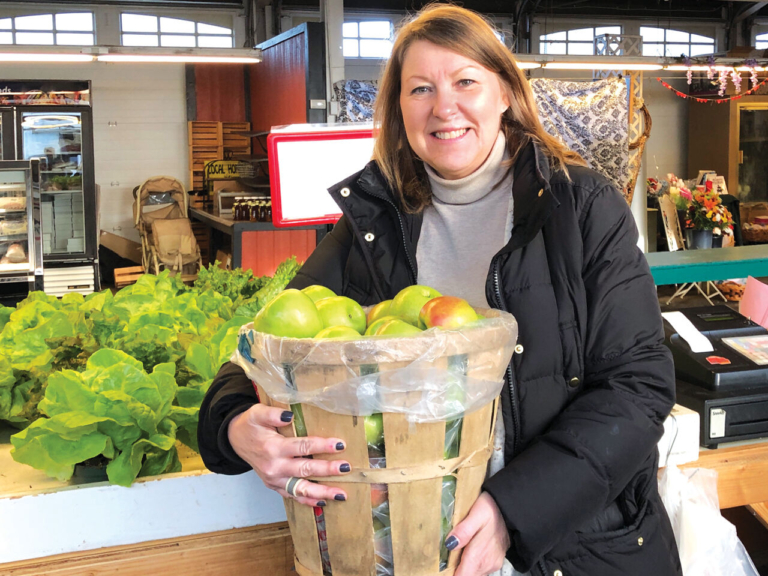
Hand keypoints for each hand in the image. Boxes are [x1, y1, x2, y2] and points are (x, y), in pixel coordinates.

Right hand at [228, 404, 349, 505]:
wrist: (234, 440)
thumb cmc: (250, 425)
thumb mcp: (257, 413)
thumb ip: (272, 414)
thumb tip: (289, 415)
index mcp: (273, 448)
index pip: (302, 447)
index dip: (322, 446)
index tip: (340, 444)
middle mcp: (275, 467)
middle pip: (305, 470)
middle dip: (327, 470)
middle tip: (346, 468)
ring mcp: (275, 479)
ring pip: (301, 489)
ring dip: (322, 492)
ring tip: (342, 494)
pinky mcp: (274, 486)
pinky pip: (293, 496)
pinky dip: (308, 501)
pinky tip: (324, 502)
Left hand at [447, 492, 509, 575]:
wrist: (512, 508)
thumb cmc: (492, 509)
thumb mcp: (476, 514)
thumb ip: (464, 531)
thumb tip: (449, 545)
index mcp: (478, 556)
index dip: (450, 573)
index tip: (443, 566)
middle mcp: (486, 565)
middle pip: (466, 575)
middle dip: (455, 568)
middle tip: (447, 555)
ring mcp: (492, 564)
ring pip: (473, 573)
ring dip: (463, 566)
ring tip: (457, 550)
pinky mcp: (495, 561)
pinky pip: (480, 568)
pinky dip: (471, 563)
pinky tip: (468, 550)